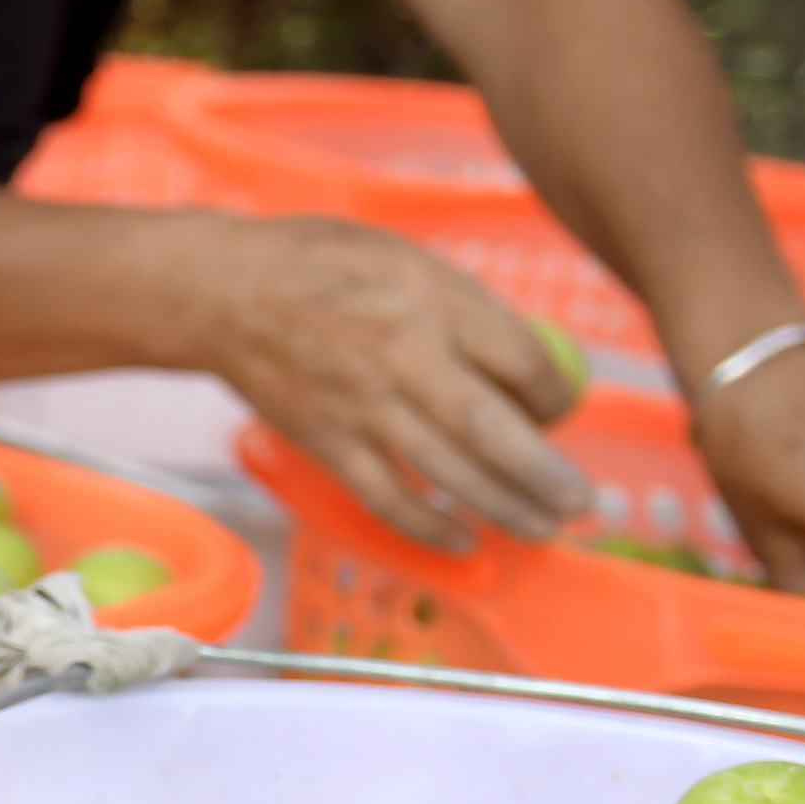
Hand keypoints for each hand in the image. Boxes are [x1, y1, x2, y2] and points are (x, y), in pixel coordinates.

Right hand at [192, 214, 594, 550]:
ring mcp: (361, 406)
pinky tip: (466, 542)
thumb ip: (464, 311)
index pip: (518, 359)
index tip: (560, 410)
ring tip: (544, 528)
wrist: (222, 294)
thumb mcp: (408, 261)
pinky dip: (429, 527)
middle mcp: (400, 356)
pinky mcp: (327, 442)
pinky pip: (386, 497)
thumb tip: (523, 370)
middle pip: (489, 428)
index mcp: (430, 301)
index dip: (555, 395)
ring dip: (503, 508)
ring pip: (445, 471)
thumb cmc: (324, 267)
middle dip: (544, 473)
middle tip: (582, 502)